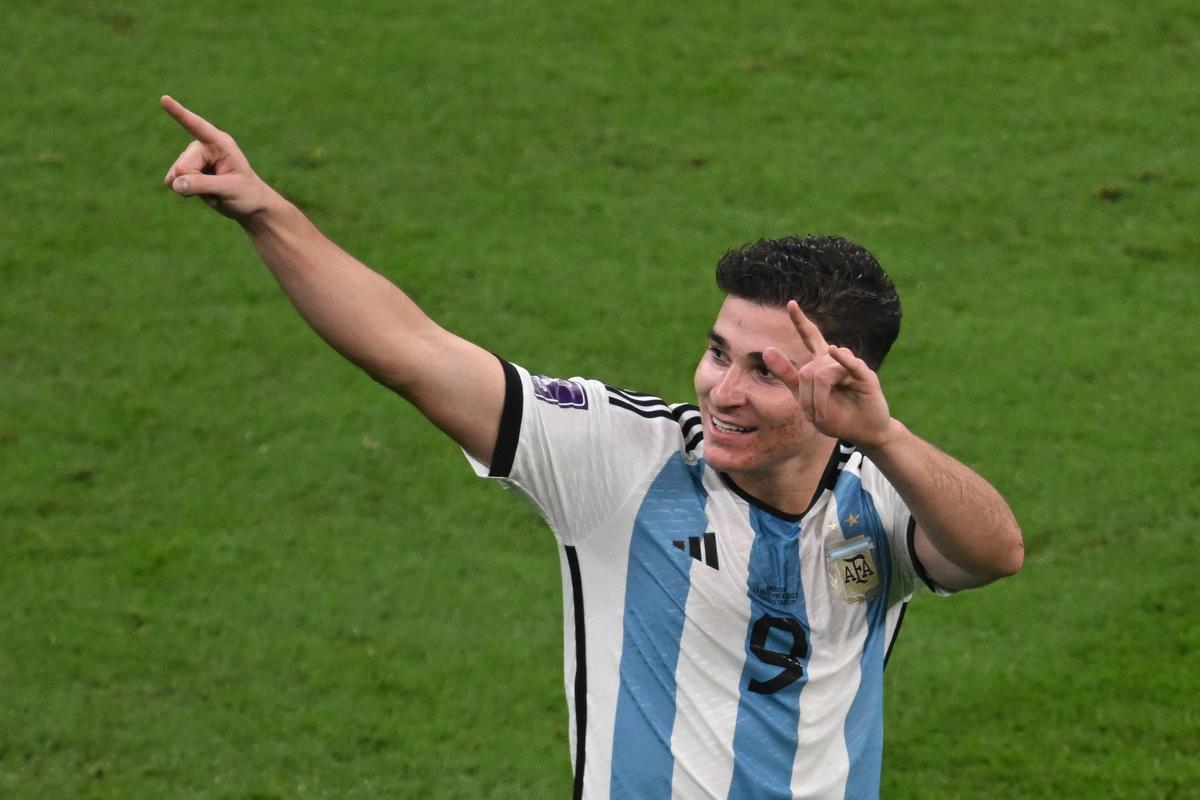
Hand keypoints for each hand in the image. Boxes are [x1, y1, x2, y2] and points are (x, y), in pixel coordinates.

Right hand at [160, 95, 274, 219]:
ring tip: (214, 190)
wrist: (248, 203)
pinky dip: (186, 191)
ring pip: (176, 176)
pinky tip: (203, 191)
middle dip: (196, 184)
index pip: (196, 126)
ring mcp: (192, 157)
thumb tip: (175, 183)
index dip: (179, 113)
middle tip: (218, 190)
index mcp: (219, 143)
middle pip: (183, 167)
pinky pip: (174, 182)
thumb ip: (203, 185)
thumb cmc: (246, 192)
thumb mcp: (229, 189)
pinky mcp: (185, 170)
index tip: (164, 99)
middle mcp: (203, 146)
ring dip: (193, 189)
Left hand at [762, 300, 895, 448]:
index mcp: (822, 363)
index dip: (800, 322)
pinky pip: (851, 366)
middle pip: (809, 369)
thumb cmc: (836, 416)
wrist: (864, 431)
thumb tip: (767, 349)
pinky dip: (843, 359)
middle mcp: (836, 360)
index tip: (791, 304)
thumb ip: (787, 375)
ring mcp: (851, 367)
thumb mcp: (805, 400)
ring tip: (826, 414)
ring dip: (820, 400)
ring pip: (823, 373)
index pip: (811, 337)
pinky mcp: (865, 377)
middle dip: (808, 396)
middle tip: (816, 415)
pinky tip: (836, 352)